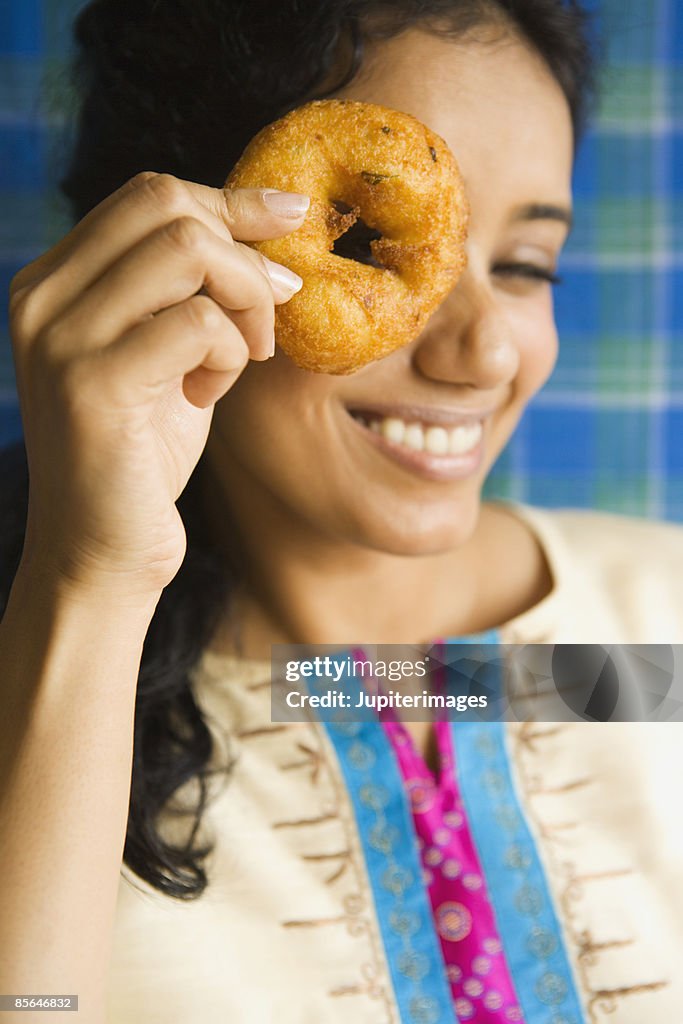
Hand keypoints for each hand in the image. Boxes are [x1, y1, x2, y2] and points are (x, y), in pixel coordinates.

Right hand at [9, 173, 307, 599]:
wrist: (103, 554)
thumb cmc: (141, 457)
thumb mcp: (166, 356)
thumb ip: (189, 291)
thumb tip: (263, 222)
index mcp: (54, 283)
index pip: (147, 195)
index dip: (231, 201)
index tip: (291, 216)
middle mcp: (42, 298)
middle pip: (166, 205)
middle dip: (243, 255)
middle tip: (270, 316)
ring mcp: (60, 338)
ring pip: (188, 250)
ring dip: (243, 302)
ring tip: (241, 359)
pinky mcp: (92, 384)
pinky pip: (197, 322)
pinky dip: (227, 353)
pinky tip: (210, 395)